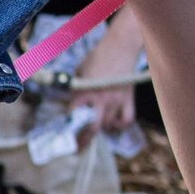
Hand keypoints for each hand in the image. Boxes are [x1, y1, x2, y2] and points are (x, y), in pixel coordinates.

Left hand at [72, 3, 145, 139]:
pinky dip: (120, 124)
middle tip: (78, 146)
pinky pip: (126, 120)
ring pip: (108, 125)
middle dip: (84, 140)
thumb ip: (77, 87)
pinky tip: (114, 122)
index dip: (69, 127)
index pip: (74, 116)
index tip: (66, 136)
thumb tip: (74, 100)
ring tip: (96, 128)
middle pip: (92, 128)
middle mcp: (100, 99)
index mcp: (85, 91)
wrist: (121, 47)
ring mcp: (116, 101)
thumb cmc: (98, 56)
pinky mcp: (128, 99)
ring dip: (102, 129)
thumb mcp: (80, 71)